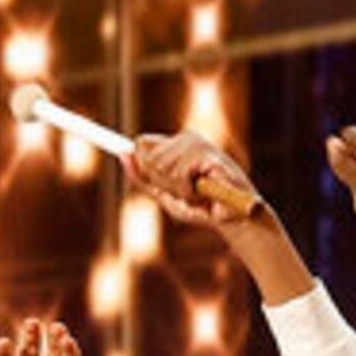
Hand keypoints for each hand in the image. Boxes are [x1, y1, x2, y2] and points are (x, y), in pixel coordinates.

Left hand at [127, 131, 264, 233]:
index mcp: (176, 143)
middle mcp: (187, 138)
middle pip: (149, 159)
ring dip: (179, 191)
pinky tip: (205, 192)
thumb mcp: (165, 194)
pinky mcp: (208, 154)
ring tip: (198, 193)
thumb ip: (143, 177)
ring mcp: (199, 144)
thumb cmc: (201, 206)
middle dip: (164, 184)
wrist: (233, 218)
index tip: (156, 178)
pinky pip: (180, 174)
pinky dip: (188, 192)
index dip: (144, 165)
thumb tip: (123, 155)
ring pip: (163, 168)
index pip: (143, 144)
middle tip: (187, 193)